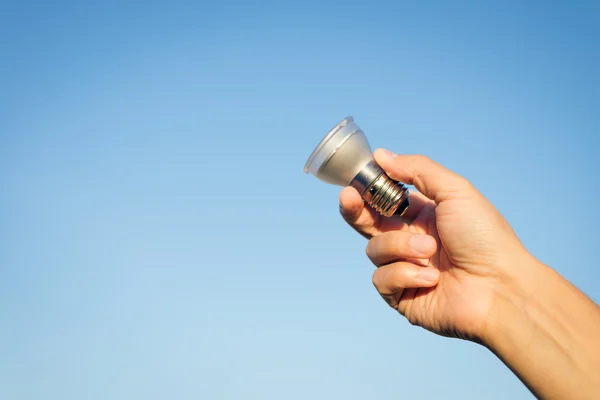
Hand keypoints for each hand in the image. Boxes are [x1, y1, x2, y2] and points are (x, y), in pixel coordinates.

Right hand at [340, 149, 534, 341]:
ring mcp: (405, 269)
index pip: (383, 200)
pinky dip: (405, 275)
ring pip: (374, 250)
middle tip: (349, 198)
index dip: (366, 190)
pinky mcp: (402, 297)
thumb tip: (382, 155)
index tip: (356, 180)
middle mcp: (410, 241)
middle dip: (354, 210)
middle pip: (367, 223)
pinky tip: (431, 279)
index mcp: (422, 216)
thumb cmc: (485, 237)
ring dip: (401, 247)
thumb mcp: (455, 191)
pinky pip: (382, 279)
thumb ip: (417, 170)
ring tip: (431, 253)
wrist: (502, 288)